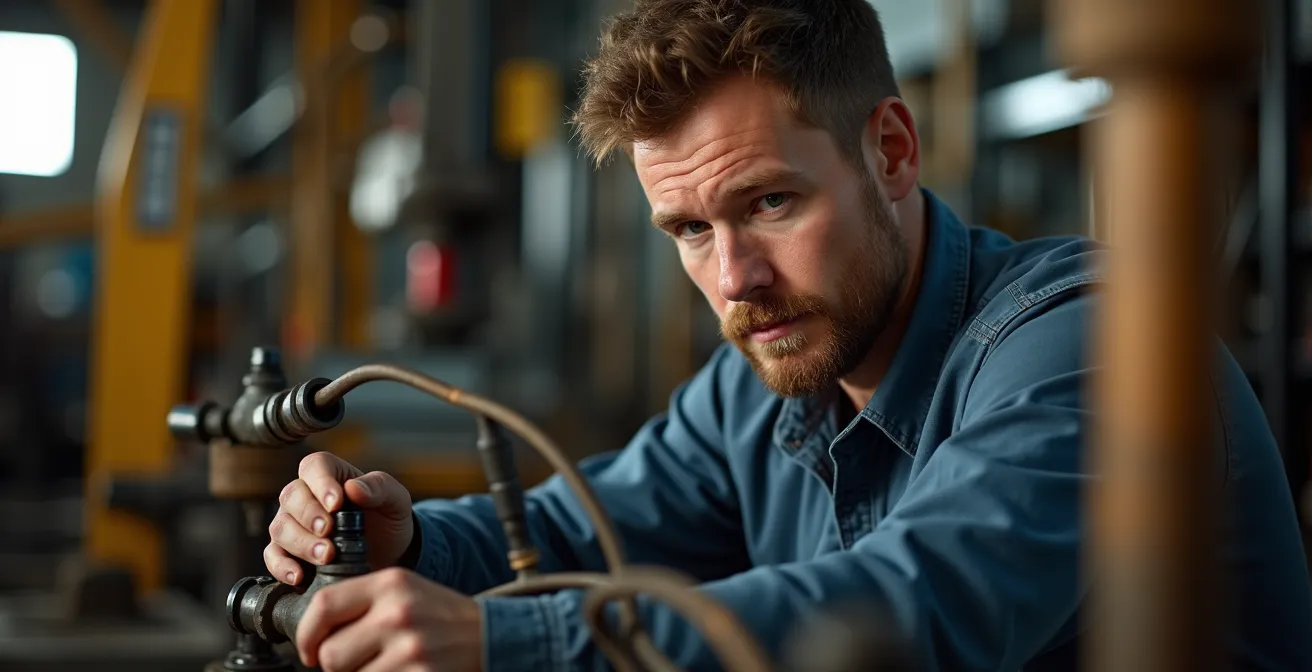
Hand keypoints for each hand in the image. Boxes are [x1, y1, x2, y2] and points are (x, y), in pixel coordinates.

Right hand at [265, 452, 415, 584]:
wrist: (388, 554)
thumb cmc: (388, 519)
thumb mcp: (395, 500)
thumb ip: (379, 488)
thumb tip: (353, 487)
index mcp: (331, 474)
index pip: (314, 466)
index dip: (321, 482)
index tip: (336, 503)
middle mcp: (305, 496)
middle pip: (292, 497)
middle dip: (310, 516)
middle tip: (329, 533)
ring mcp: (293, 524)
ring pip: (281, 527)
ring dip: (300, 543)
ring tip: (326, 556)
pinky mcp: (287, 552)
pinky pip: (272, 556)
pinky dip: (281, 566)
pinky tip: (298, 576)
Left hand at [296, 567, 481, 671]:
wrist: (488, 634)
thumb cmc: (439, 615)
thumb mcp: (404, 591)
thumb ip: (362, 602)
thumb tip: (315, 631)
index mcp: (390, 583)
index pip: (324, 606)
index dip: (306, 635)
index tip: (309, 650)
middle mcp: (397, 612)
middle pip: (331, 653)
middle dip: (335, 665)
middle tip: (354, 662)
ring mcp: (410, 646)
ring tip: (382, 665)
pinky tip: (399, 671)